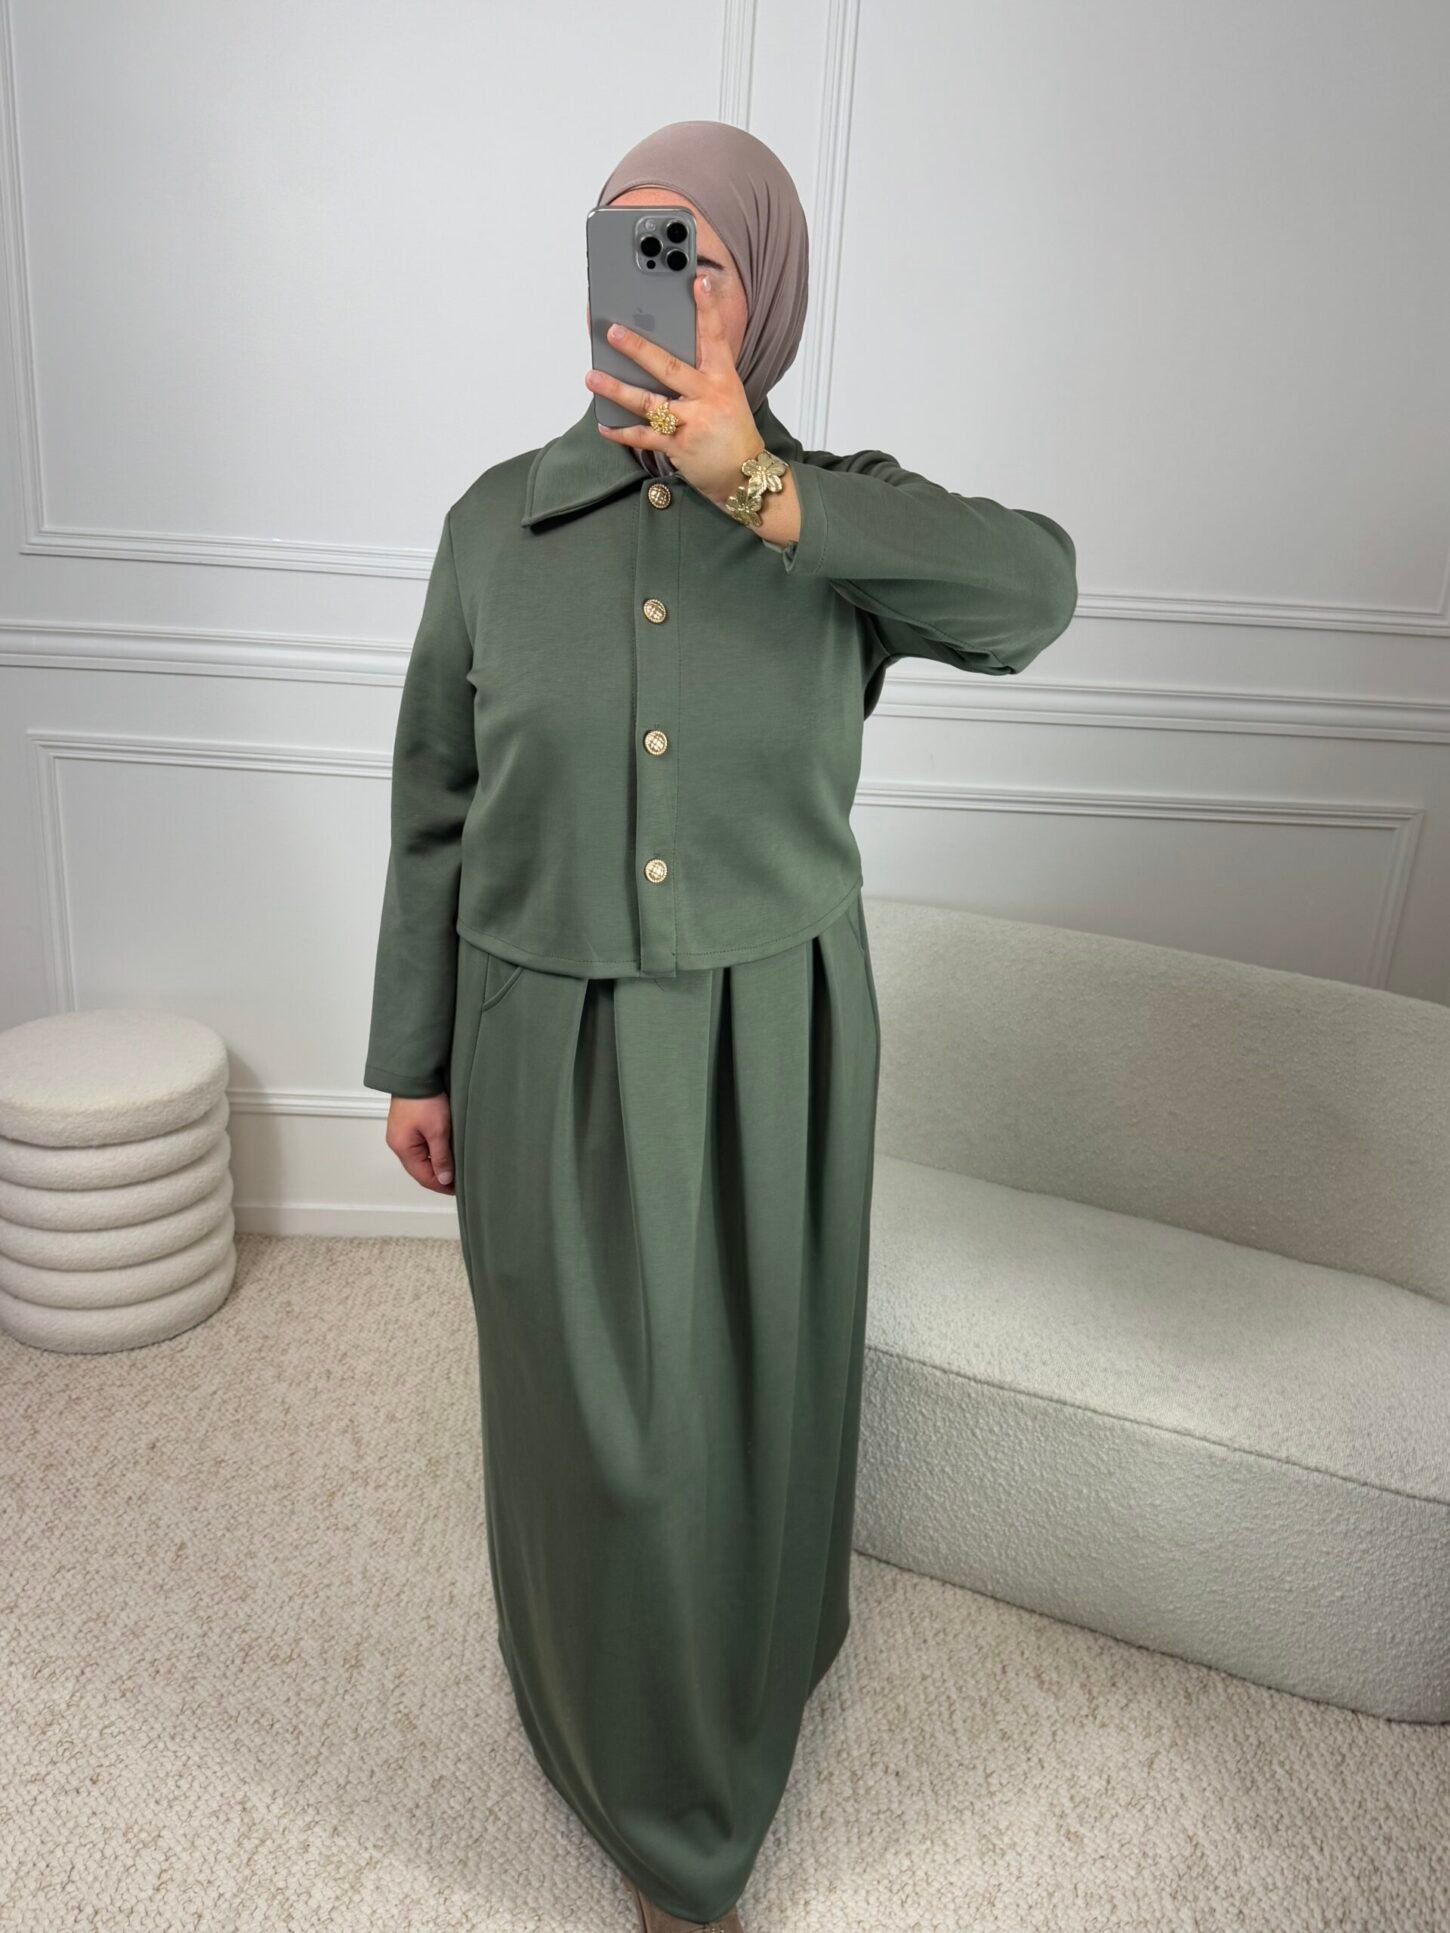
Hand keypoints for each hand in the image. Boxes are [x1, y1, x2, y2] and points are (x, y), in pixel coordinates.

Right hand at [386, 1093, 454, 1193]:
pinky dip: (431, 1151)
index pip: (423, 1177)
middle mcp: (398, 1143)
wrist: (415, 1074)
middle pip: (419, 1168)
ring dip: (435, 1163)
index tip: (456, 1189)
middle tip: (457, 1181)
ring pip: (420, 1157)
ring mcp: (401, 1134)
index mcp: (403, 1148)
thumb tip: (444, 1179)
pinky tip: (443, 1151)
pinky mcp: (406, 1125)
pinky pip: (419, 1145)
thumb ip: (441, 1157)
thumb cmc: (424, 1100)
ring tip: (453, 1167)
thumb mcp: (438, 1131)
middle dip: (438, 1176)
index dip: (440, 1185)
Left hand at [586, 273, 763, 506]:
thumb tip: (659, 355)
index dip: (707, 308)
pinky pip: (644, 437)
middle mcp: (708, 398)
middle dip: (639, 348)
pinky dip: (621, 432)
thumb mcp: (726, 396)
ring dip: (617, 389)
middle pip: (669, 367)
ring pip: (648, 402)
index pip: (715, 337)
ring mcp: (693, 423)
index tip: (698, 281)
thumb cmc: (732, 433)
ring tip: (592, 377)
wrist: (746, 477)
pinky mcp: (680, 447)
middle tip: (613, 331)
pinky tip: (604, 424)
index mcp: (722, 379)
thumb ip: (699, 375)